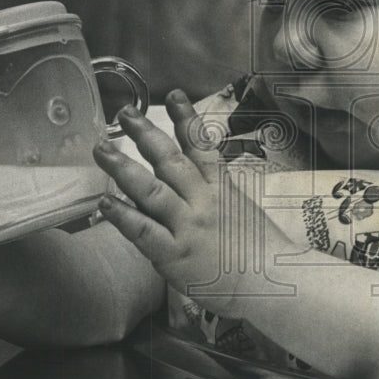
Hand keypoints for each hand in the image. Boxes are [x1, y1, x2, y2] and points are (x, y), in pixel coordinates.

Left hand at [93, 91, 291, 316]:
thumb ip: (216, 190)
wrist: (275, 283)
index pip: (201, 146)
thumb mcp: (241, 209)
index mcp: (220, 188)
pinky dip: (123, 216)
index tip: (173, 94)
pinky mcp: (175, 255)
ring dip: (124, 168)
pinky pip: (144, 232)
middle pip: (170, 161)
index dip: (186, 118)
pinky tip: (105, 202)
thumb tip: (197, 175)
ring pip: (152, 191)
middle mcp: (202, 202)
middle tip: (124, 113)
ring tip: (102, 150)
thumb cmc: (259, 250)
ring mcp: (188, 227)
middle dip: (145, 134)